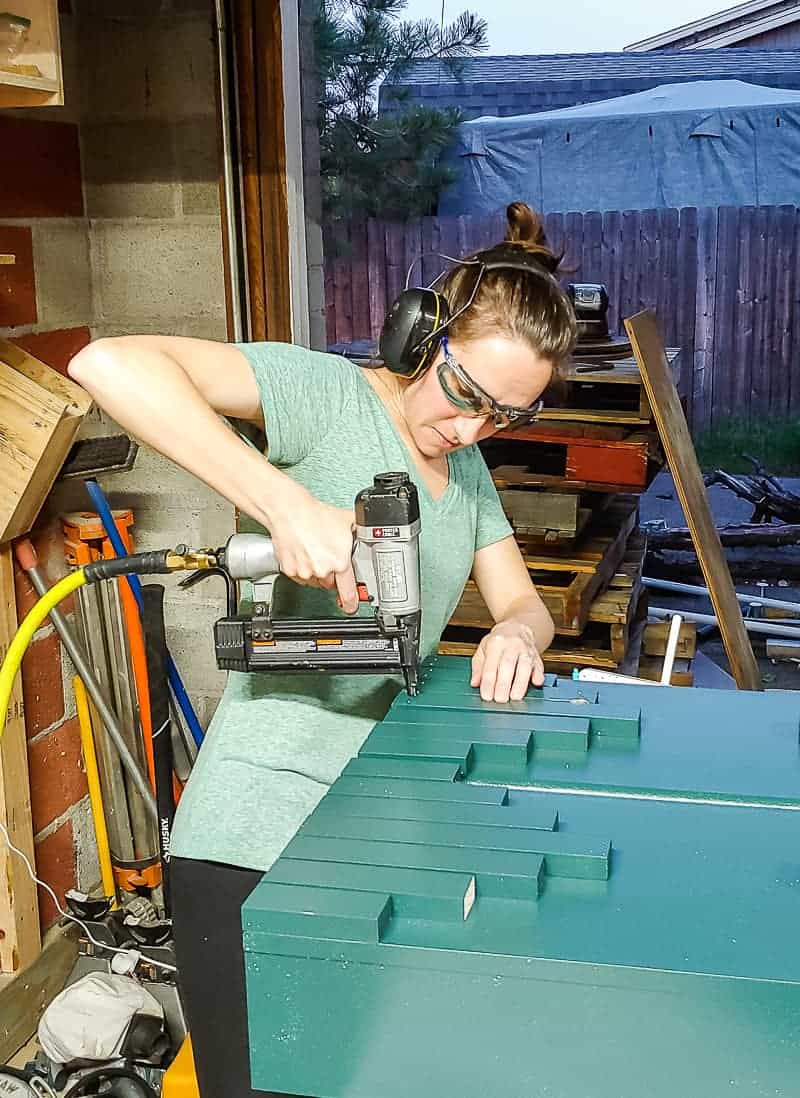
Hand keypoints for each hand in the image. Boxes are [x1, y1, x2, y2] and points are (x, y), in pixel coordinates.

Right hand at [267, 482, 358, 612]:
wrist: (289, 512)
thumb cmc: (316, 515)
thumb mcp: (348, 521)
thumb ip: (361, 533)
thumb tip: (371, 536)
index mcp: (340, 562)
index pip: (349, 592)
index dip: (352, 602)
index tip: (352, 607)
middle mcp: (323, 570)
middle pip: (332, 583)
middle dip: (333, 574)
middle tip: (329, 556)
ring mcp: (305, 573)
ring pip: (316, 581)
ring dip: (317, 572)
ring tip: (315, 551)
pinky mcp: (290, 571)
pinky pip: (301, 577)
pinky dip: (302, 569)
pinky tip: (304, 553)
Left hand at [470, 620, 544, 701]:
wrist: (517, 627)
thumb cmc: (498, 641)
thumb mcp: (483, 649)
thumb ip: (478, 667)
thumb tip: (475, 683)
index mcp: (496, 642)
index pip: (491, 665)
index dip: (488, 682)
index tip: (486, 696)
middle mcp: (512, 644)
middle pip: (508, 665)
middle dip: (504, 684)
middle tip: (500, 700)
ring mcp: (526, 649)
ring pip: (525, 666)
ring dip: (520, 683)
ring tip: (515, 697)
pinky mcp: (537, 656)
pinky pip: (539, 665)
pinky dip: (538, 675)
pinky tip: (535, 683)